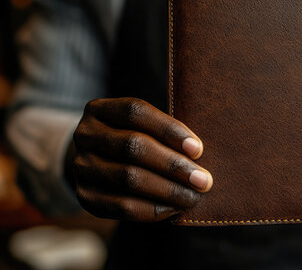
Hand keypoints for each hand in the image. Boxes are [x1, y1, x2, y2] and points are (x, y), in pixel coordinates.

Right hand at [68, 98, 211, 221]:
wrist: (95, 162)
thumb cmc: (133, 138)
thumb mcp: (141, 124)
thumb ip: (163, 131)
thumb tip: (198, 152)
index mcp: (100, 109)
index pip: (135, 112)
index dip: (168, 129)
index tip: (198, 149)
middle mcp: (86, 135)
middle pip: (133, 146)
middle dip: (173, 165)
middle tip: (203, 180)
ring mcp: (81, 166)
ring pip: (128, 178)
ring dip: (167, 190)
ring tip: (193, 197)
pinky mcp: (85, 196)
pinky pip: (121, 206)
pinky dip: (152, 209)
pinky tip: (174, 208)